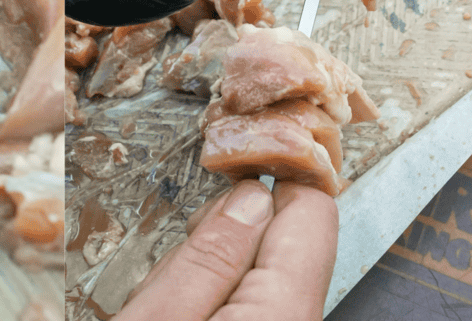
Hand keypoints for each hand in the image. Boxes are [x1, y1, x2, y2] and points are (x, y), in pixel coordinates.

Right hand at [116, 180, 337, 320]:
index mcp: (281, 313)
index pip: (313, 211)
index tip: (230, 165)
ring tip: (164, 307)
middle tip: (172, 272)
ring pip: (255, 273)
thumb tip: (251, 195)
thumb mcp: (158, 317)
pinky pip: (241, 303)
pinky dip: (206, 300)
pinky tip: (174, 316)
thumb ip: (209, 256)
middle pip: (280, 240)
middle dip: (221, 237)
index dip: (271, 176)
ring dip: (205, 275)